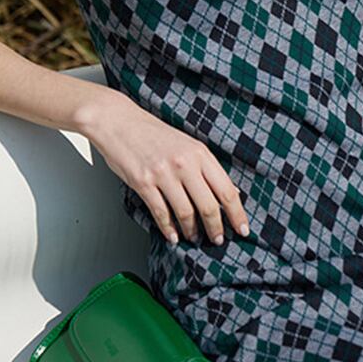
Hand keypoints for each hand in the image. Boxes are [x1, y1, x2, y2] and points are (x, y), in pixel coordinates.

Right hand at [84, 91, 250, 245]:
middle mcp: (184, 163)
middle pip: (209, 206)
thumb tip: (229, 191)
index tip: (242, 229)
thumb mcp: (188, 145)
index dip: (237, 214)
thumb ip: (207, 167)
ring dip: (192, 231)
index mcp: (200, 153)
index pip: (226, 190)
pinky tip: (173, 235)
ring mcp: (163, 174)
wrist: (119, 121)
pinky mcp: (143, 183)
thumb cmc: (153, 133)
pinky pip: (161, 213)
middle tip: (218, 240)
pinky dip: (168, 229)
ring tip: (194, 237)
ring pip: (186, 213)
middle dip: (216, 229)